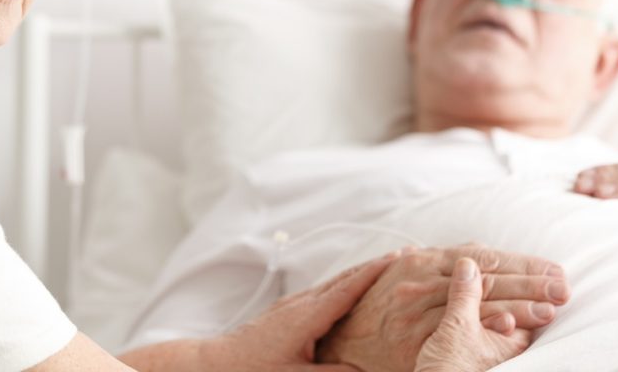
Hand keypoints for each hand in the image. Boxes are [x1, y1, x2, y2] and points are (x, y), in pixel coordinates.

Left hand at [202, 252, 396, 370]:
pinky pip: (323, 292)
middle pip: (344, 277)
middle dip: (375, 265)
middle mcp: (301, 303)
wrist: (214, 364)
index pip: (348, 288)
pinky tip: (353, 292)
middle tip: (404, 255)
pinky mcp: (286, 312)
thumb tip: (367, 368)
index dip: (375, 272)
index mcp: (307, 316)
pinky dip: (344, 286)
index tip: (399, 258)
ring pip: (333, 283)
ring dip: (361, 273)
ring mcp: (292, 305)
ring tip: (388, 268)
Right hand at [316, 244, 568, 371]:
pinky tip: (511, 327)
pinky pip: (456, 329)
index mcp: (423, 261)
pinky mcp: (415, 336)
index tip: (553, 270)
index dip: (521, 264)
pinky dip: (485, 326)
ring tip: (550, 309)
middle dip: (529, 283)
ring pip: (476, 303)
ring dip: (518, 305)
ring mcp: (417, 308)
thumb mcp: (400, 273)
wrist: (338, 334)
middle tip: (564, 288)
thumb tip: (466, 251)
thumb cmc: (373, 304)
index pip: (483, 258)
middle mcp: (421, 279)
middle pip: (487, 278)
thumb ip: (435, 262)